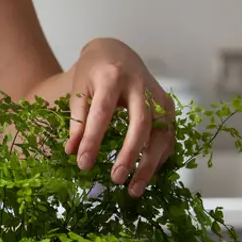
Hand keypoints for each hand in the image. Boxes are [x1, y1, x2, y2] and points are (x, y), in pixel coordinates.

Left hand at [65, 38, 174, 196]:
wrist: (116, 52)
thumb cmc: (93, 73)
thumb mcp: (78, 91)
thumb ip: (76, 120)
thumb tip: (72, 152)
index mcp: (112, 78)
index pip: (102, 113)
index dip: (93, 140)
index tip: (83, 164)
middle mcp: (141, 86)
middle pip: (141, 123)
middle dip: (130, 154)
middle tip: (116, 179)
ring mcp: (159, 95)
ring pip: (161, 133)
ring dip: (150, 163)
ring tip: (133, 189)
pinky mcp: (168, 105)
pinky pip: (169, 135)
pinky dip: (160, 157)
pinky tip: (146, 175)